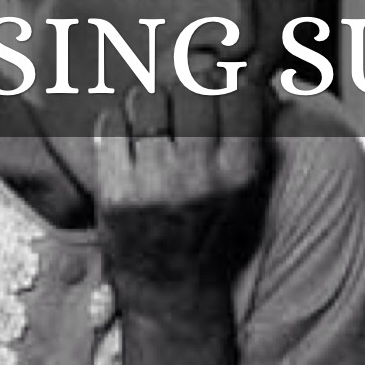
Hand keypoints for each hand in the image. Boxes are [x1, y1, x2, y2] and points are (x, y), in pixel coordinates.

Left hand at [93, 77, 276, 313]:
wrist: (172, 288)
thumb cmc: (214, 229)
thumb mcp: (250, 189)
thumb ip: (252, 137)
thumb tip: (247, 77)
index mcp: (241, 172)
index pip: (240, 94)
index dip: (227, 85)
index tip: (217, 90)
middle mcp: (201, 176)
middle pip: (193, 90)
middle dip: (186, 89)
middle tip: (180, 102)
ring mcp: (155, 183)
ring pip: (149, 101)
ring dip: (149, 99)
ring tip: (151, 114)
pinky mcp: (117, 192)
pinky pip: (112, 124)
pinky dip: (117, 119)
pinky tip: (126, 132)